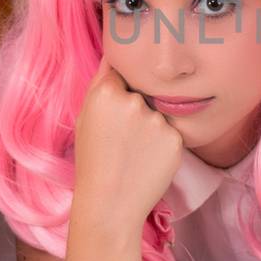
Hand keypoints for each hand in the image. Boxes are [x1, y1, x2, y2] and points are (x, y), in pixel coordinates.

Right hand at [72, 58, 183, 229]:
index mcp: (106, 93)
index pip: (122, 73)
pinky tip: (147, 162)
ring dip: (151, 128)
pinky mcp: (175, 139)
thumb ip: (101, 84)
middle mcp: (134, 102)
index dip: (119, 91)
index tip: (116, 113)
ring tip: (134, 154)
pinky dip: (163, 144)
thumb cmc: (92, 162)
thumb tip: (115, 54)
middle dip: (136, 110)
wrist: (109, 206)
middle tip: (123, 140)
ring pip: (158, 114)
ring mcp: (157, 121)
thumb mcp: (85, 119)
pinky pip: (171, 133)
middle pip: (143, 93)